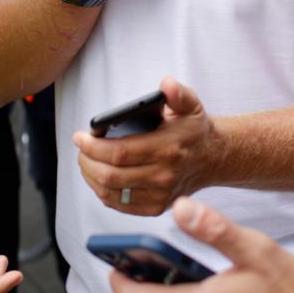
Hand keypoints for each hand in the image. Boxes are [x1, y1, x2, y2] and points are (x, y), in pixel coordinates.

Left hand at [73, 76, 222, 216]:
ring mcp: (160, 195)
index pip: (119, 153)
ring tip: (86, 161)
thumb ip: (178, 93)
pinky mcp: (156, 207)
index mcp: (168, 149)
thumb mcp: (191, 105)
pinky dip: (103, 192)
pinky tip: (98, 177)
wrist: (212, 158)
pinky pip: (119, 205)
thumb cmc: (194, 130)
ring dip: (91, 176)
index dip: (93, 146)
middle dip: (87, 161)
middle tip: (81, 148)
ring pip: (111, 192)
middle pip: (110, 175)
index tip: (80, 137)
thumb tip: (167, 85)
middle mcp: (163, 175)